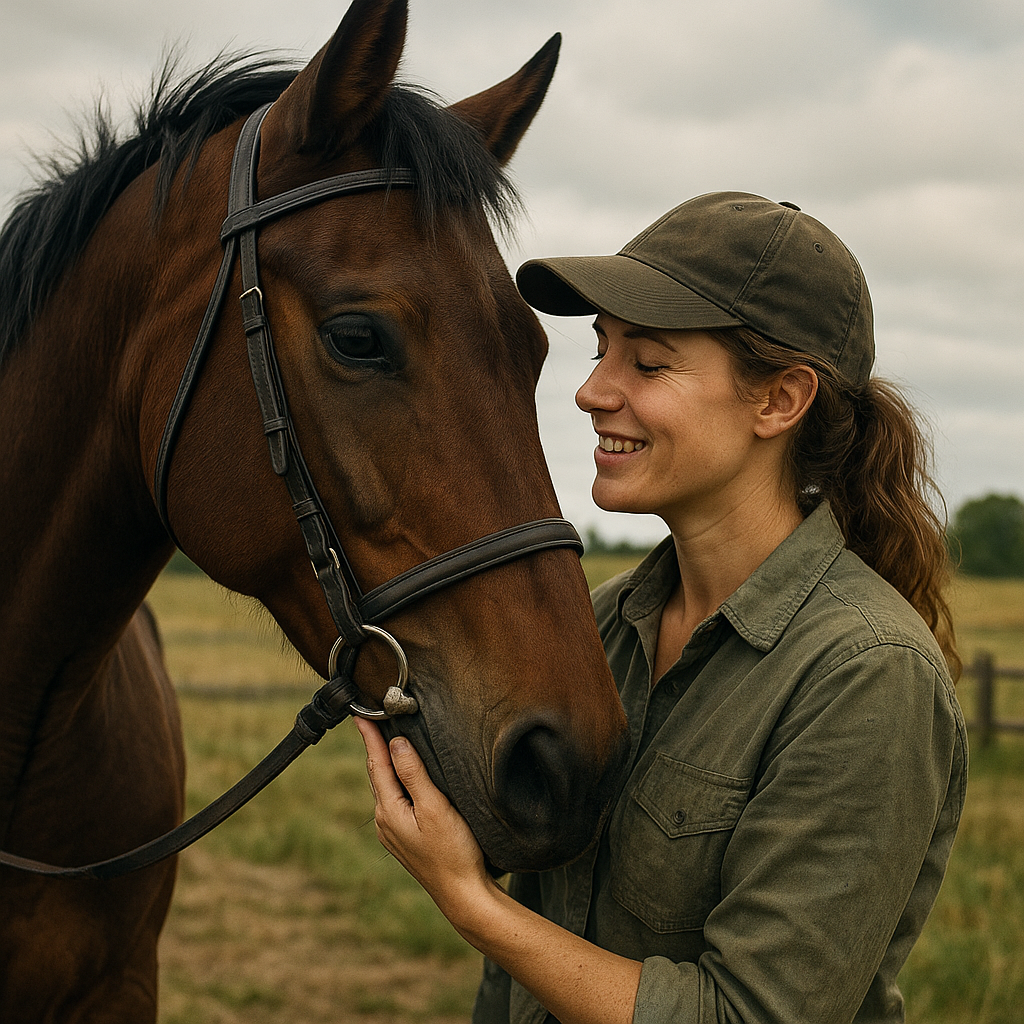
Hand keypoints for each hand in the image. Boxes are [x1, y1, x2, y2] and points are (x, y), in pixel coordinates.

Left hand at [354, 717, 494, 921]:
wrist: (462, 894)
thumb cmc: (453, 851)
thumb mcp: (434, 807)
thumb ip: (413, 774)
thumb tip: (395, 742)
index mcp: (389, 811)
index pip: (377, 764)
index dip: (370, 737)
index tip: (359, 714)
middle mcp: (385, 821)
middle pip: (378, 774)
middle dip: (376, 747)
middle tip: (372, 719)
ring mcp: (394, 832)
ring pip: (386, 787)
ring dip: (386, 763)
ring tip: (386, 740)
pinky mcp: (406, 838)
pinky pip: (396, 800)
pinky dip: (397, 781)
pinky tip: (404, 776)